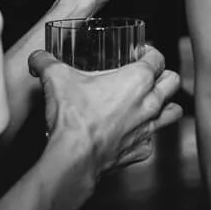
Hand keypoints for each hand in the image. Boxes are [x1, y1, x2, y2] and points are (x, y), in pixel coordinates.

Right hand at [28, 46, 183, 181]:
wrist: (74, 157)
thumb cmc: (73, 117)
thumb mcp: (55, 78)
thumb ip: (45, 62)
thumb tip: (37, 57)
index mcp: (137, 80)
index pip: (158, 58)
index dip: (151, 53)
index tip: (141, 53)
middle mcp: (149, 103)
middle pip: (173, 82)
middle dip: (164, 75)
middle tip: (149, 75)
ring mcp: (148, 129)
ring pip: (173, 112)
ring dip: (166, 105)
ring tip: (152, 102)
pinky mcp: (140, 150)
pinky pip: (151, 140)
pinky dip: (144, 136)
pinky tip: (131, 132)